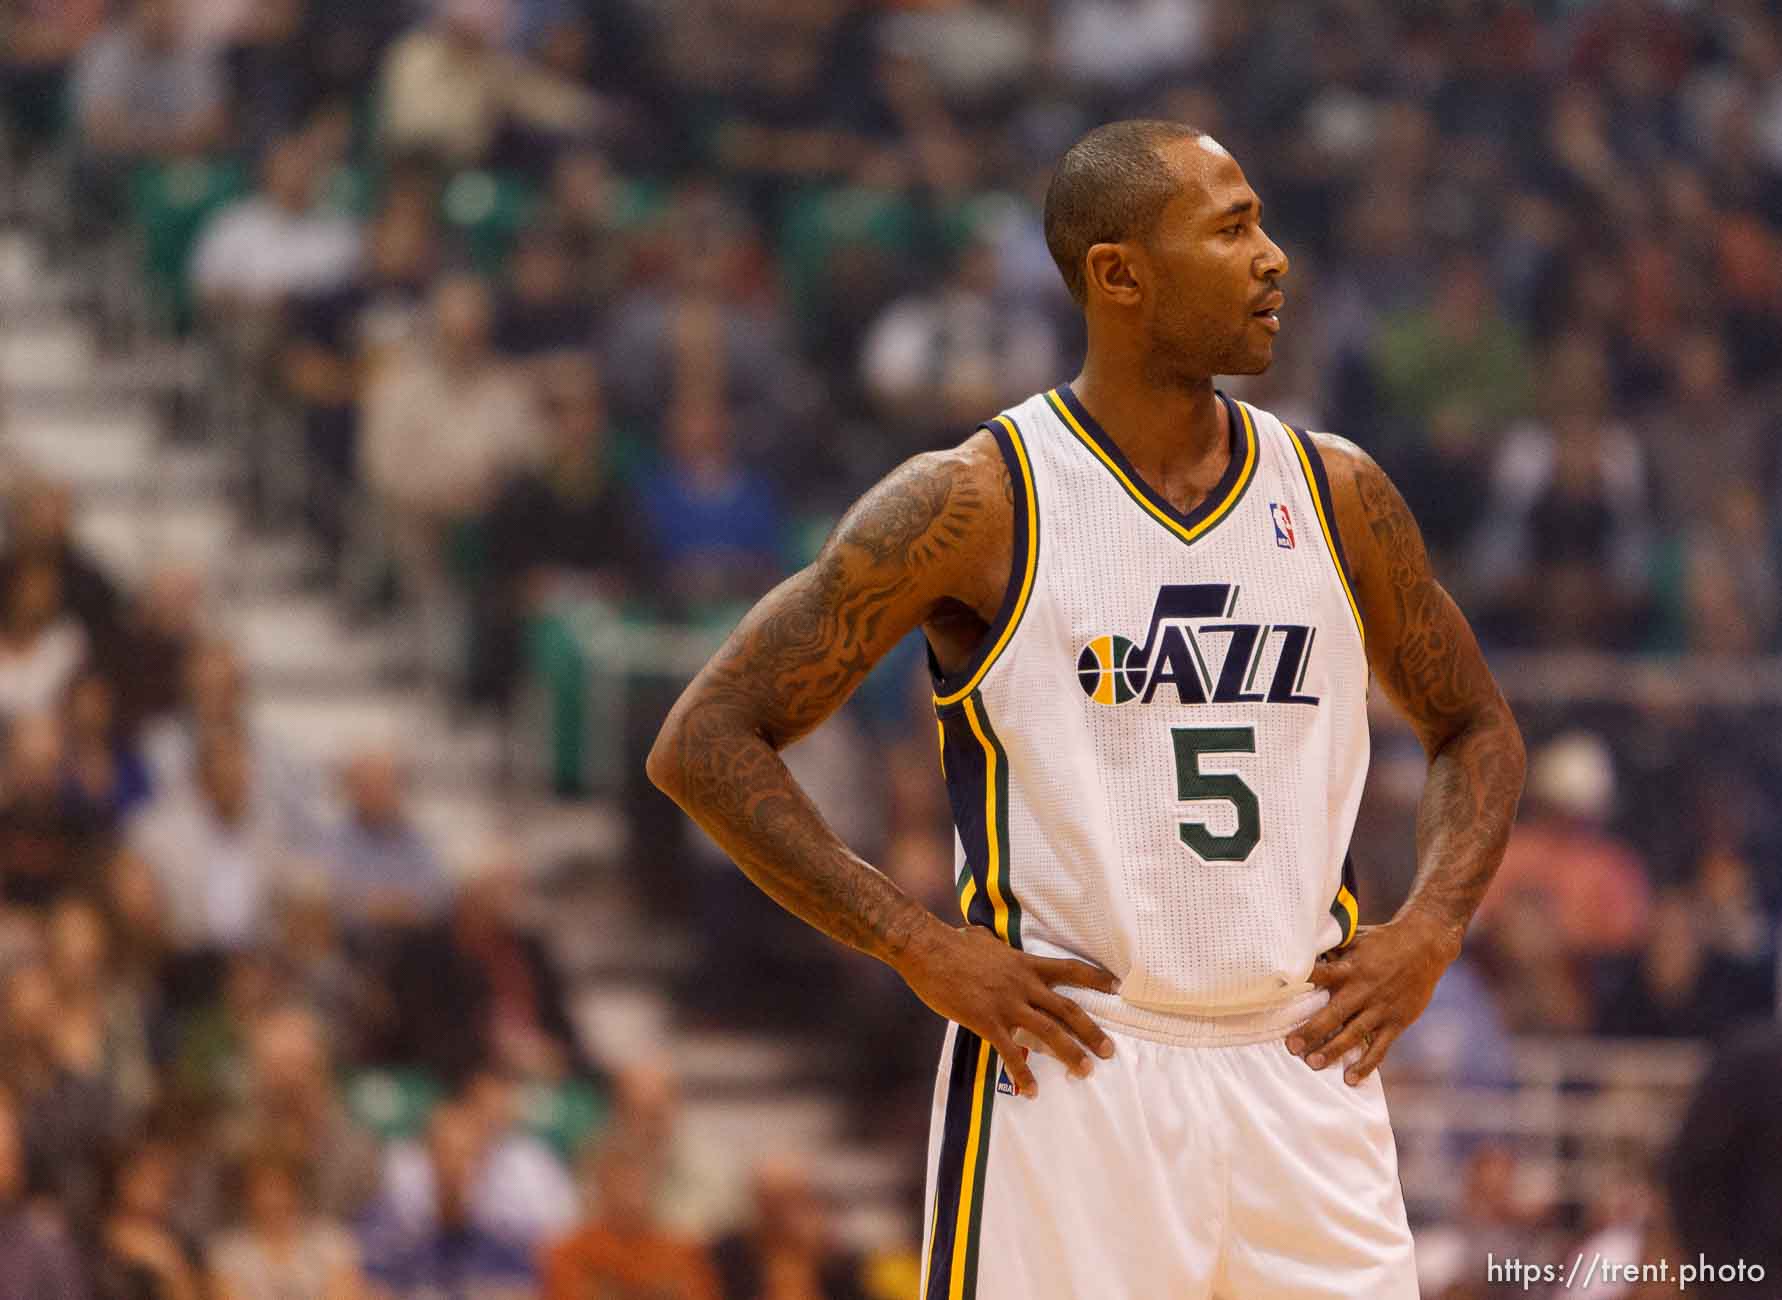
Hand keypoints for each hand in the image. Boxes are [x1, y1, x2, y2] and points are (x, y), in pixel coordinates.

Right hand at [895, 923, 1118, 1097]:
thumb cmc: (951, 943)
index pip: (1069, 969)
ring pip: (1049, 1032)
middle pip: (1067, 1009)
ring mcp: (1007, 1004)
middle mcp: (1023, 984)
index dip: (1094, 978)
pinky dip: (1022, 1073)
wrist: (928, 950)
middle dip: (1091, 1030)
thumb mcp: (983, 940)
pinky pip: (1010, 1052)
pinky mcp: (987, 1020)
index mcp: (1025, 964)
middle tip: (1108, 1051)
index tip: (1116, 986)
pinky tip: (1030, 1090)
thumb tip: (987, 939)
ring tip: (1085, 1072)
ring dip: (1069, 1053)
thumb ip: (995, 945)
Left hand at [1286, 908, 1460, 1085]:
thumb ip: (1332, 950)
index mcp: (1350, 967)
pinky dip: (1367, 1065)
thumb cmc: (1384, 940)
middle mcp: (1364, 990)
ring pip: (1354, 1035)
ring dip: (1333, 1051)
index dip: (1301, 984)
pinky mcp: (1397, 1022)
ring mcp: (1381, 1008)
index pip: (1320, 975)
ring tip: (1313, 1064)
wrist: (1426, 945)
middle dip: (1311, 1031)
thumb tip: (1302, 951)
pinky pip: (1380, 1048)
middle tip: (1291, 1047)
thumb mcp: (1356, 938)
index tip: (1279, 997)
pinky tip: (1352, 1079)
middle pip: (1333, 1014)